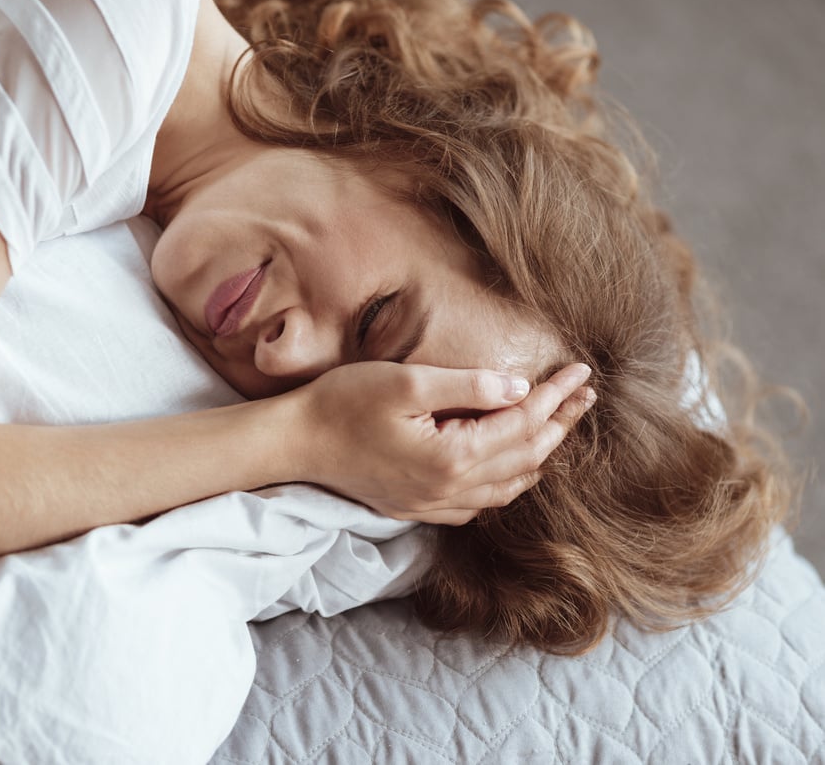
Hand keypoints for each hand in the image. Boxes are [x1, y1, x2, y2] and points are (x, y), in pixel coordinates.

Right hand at [294, 362, 594, 524]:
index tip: (582, 372)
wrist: (296, 443)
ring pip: (509, 486)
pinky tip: (510, 463)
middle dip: (560, 424)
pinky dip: (507, 480)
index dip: (557, 396)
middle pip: (526, 458)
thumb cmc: (344, 404)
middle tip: (584, 395)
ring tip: (559, 425)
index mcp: (454, 456)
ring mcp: (435, 504)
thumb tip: (518, 388)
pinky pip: (481, 502)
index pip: (524, 423)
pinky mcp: (419, 507)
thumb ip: (467, 386)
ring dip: (540, 455)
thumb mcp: (406, 382)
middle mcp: (451, 489)